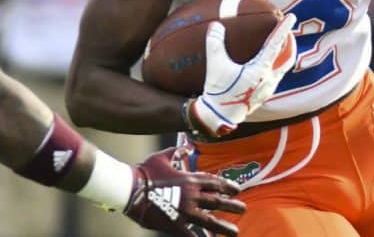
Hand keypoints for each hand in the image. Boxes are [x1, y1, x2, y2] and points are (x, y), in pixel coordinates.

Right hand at [125, 148, 245, 236]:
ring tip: (235, 231)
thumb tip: (187, 146)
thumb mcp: (163, 157)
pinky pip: (191, 234)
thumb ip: (177, 152)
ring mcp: (185, 210)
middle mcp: (191, 195)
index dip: (227, 186)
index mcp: (189, 179)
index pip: (214, 182)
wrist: (130, 187)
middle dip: (232, 205)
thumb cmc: (145, 171)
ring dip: (224, 226)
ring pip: (210, 220)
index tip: (237, 190)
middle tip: (243, 208)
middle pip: (217, 201)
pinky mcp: (175, 223)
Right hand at [189, 15, 296, 136]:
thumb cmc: (218, 90)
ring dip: (285, 55)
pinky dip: (277, 65)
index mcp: (260, 70)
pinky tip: (269, 65)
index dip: (283, 29)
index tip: (291, 17)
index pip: (275, 45)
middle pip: (287, 57)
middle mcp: (269, 79)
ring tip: (283, 45)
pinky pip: (277, 76)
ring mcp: (268, 88)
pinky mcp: (265, 95)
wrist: (220, 116)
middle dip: (289, 42)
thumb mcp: (215, 65)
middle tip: (288, 30)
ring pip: (283, 68)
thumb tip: (215, 25)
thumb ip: (215, 43)